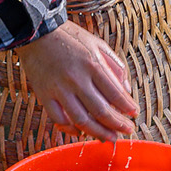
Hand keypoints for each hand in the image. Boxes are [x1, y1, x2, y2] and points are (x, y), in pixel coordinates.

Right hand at [14, 22, 137, 140]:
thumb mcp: (98, 45)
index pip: (115, 93)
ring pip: (81, 120)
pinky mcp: (44, 95)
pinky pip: (59, 120)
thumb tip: (127, 90)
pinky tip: (80, 132)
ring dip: (97, 132)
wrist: (36, 32)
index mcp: (92, 64)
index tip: (134, 114)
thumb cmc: (70, 37)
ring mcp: (59, 89)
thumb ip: (115, 66)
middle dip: (117, 125)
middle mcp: (76, 78)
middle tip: (126, 131)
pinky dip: (70, 130)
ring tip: (109, 138)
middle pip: (101, 111)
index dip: (127, 107)